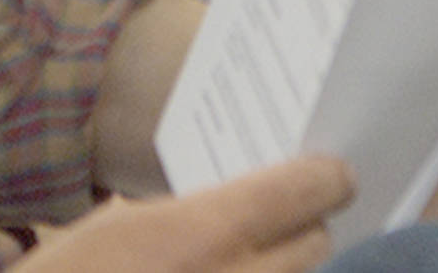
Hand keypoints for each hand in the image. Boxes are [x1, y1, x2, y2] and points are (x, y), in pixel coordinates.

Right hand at [16, 156, 354, 272]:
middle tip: (289, 220)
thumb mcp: (105, 233)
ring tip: (237, 262)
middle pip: (313, 247)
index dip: (324, 180)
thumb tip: (230, 207)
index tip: (331, 174)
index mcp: (203, 236)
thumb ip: (179, 218)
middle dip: (303, 231)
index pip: (304, 193)